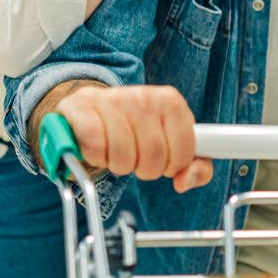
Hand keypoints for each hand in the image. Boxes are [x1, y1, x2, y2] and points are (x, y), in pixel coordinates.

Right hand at [56, 84, 212, 191]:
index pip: (185, 151)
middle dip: (144, 169)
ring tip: (116, 150)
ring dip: (118, 164)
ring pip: (123, 157)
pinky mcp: (82, 107)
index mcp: (171, 102)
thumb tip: (184, 181)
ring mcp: (113, 99)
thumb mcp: (172, 144)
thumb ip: (195, 166)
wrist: (93, 107)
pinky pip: (95, 148)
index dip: (173, 165)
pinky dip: (96, 157)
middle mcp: (144, 96)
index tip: (164, 160)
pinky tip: (99, 147)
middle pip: (153, 158)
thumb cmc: (136, 129)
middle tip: (136, 157)